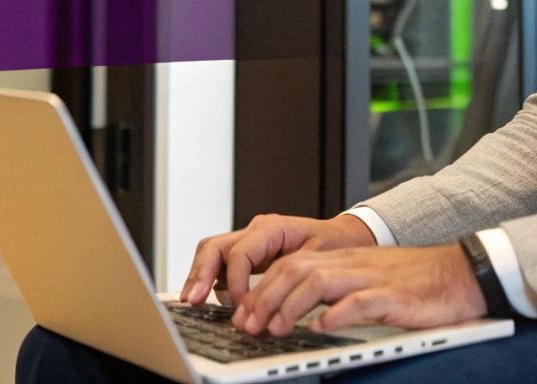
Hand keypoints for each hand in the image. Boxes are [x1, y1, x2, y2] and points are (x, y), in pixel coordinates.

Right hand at [181, 213, 377, 305]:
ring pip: (212, 252)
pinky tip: (204, 296)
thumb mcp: (317, 260)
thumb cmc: (334, 246)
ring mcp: (249, 241)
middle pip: (215, 246)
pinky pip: (220, 261)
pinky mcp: (248, 253)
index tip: (241, 307)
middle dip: (200, 274)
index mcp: (271, 228)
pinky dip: (209, 278)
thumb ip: (289, 279)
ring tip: (191, 300)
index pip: (239, 253)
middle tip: (193, 300)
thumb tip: (264, 305)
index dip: (235, 282)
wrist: (345, 237)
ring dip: (199, 276)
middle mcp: (255, 231)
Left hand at [231, 244, 485, 335]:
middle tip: (248, 325)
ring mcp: (370, 277)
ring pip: (317, 281)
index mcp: (341, 260)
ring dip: (289, 306)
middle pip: (294, 270)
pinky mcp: (392, 294)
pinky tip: (320, 328)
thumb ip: (336, 291)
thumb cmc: (414, 281)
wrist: (460, 273)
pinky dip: (335, 314)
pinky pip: (358, 301)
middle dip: (264, 298)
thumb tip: (303, 313)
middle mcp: (350, 264)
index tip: (245, 313)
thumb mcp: (366, 279)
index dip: (261, 288)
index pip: (289, 265)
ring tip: (274, 328)